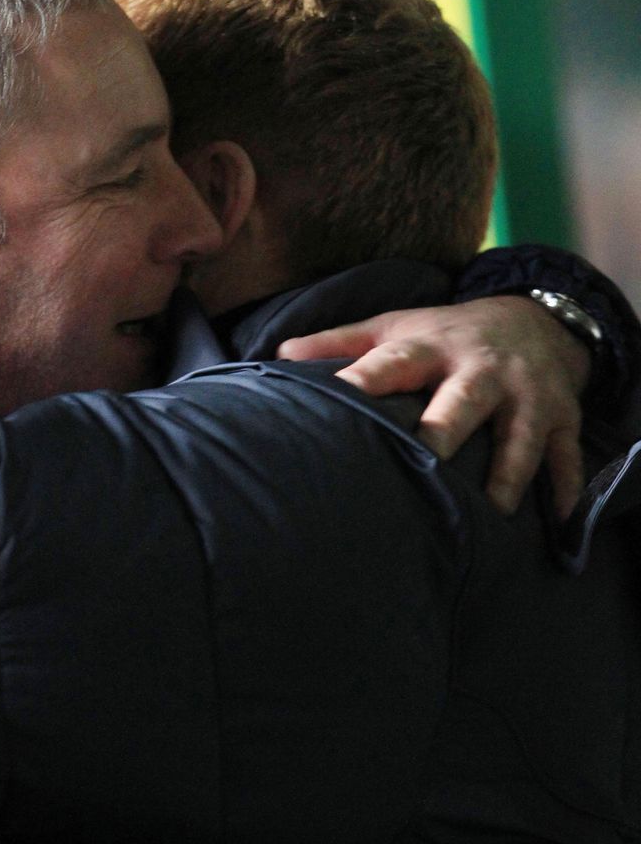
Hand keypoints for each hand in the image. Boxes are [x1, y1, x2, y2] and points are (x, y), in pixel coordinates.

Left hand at [277, 296, 591, 517]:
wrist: (539, 317)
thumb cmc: (445, 333)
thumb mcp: (394, 327)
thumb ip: (338, 342)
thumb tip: (279, 353)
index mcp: (431, 348)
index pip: (391, 366)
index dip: (364, 383)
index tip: (338, 404)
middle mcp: (481, 371)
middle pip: (461, 405)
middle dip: (443, 433)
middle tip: (423, 463)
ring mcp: (527, 397)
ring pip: (518, 440)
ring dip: (506, 477)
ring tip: (488, 514)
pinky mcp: (562, 419)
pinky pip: (565, 460)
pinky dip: (563, 492)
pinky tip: (554, 526)